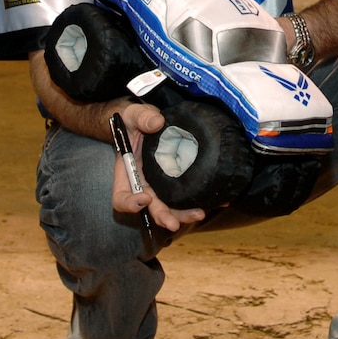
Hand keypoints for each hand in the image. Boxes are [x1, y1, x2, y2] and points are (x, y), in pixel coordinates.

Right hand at [107, 102, 206, 231]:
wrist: (150, 121)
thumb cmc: (136, 120)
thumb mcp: (134, 114)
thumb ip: (141, 117)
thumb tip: (157, 122)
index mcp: (127, 173)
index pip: (121, 197)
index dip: (130, 203)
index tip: (145, 198)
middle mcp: (143, 185)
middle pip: (149, 209)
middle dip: (162, 216)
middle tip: (173, 224)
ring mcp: (160, 186)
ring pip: (169, 208)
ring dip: (182, 215)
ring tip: (199, 213)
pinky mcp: (176, 183)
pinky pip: (185, 197)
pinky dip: (198, 200)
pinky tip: (217, 200)